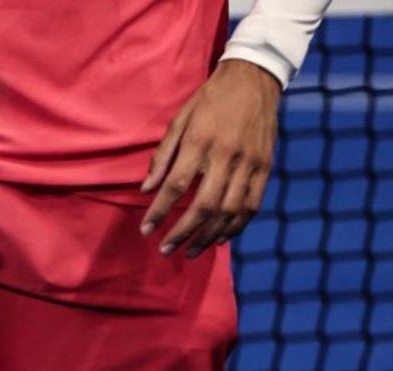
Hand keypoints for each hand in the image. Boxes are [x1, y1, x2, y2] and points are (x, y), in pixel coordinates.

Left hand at [140, 60, 280, 258]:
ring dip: (208, 237)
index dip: (160, 212)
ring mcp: (250, 162)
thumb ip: (162, 156)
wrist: (254, 77)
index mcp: (201, 141)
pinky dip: (236, 227)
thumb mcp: (179, 119)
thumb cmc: (209, 100)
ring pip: (229, 211)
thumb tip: (146, 189)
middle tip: (166, 250)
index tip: (146, 230)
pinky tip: (220, 239)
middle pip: (204, 206)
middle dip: (183, 232)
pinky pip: (252, 205)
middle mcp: (227, 155)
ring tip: (190, 252)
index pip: (177, 186)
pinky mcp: (266, 166)